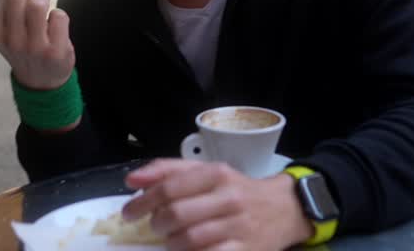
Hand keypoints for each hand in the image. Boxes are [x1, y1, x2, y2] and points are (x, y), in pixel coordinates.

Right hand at [0, 0, 75, 90]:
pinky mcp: (55, 52)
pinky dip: (60, 15)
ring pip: (38, 2)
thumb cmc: (25, 42)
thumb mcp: (11, 22)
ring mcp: (33, 47)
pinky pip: (60, 17)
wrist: (41, 82)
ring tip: (44, 5)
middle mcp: (11, 38)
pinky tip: (55, 25)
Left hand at [122, 160, 312, 250]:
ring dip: (172, 244)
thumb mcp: (206, 171)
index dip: (142, 202)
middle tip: (154, 228)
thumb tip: (131, 179)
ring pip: (191, 239)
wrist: (284, 209)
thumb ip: (168, 171)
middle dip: (157, 224)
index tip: (128, 213)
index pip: (170, 187)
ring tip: (171, 241)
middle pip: (177, 214)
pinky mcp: (246, 250)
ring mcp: (239, 226)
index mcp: (216, 173)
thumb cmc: (236, 189)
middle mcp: (229, 197)